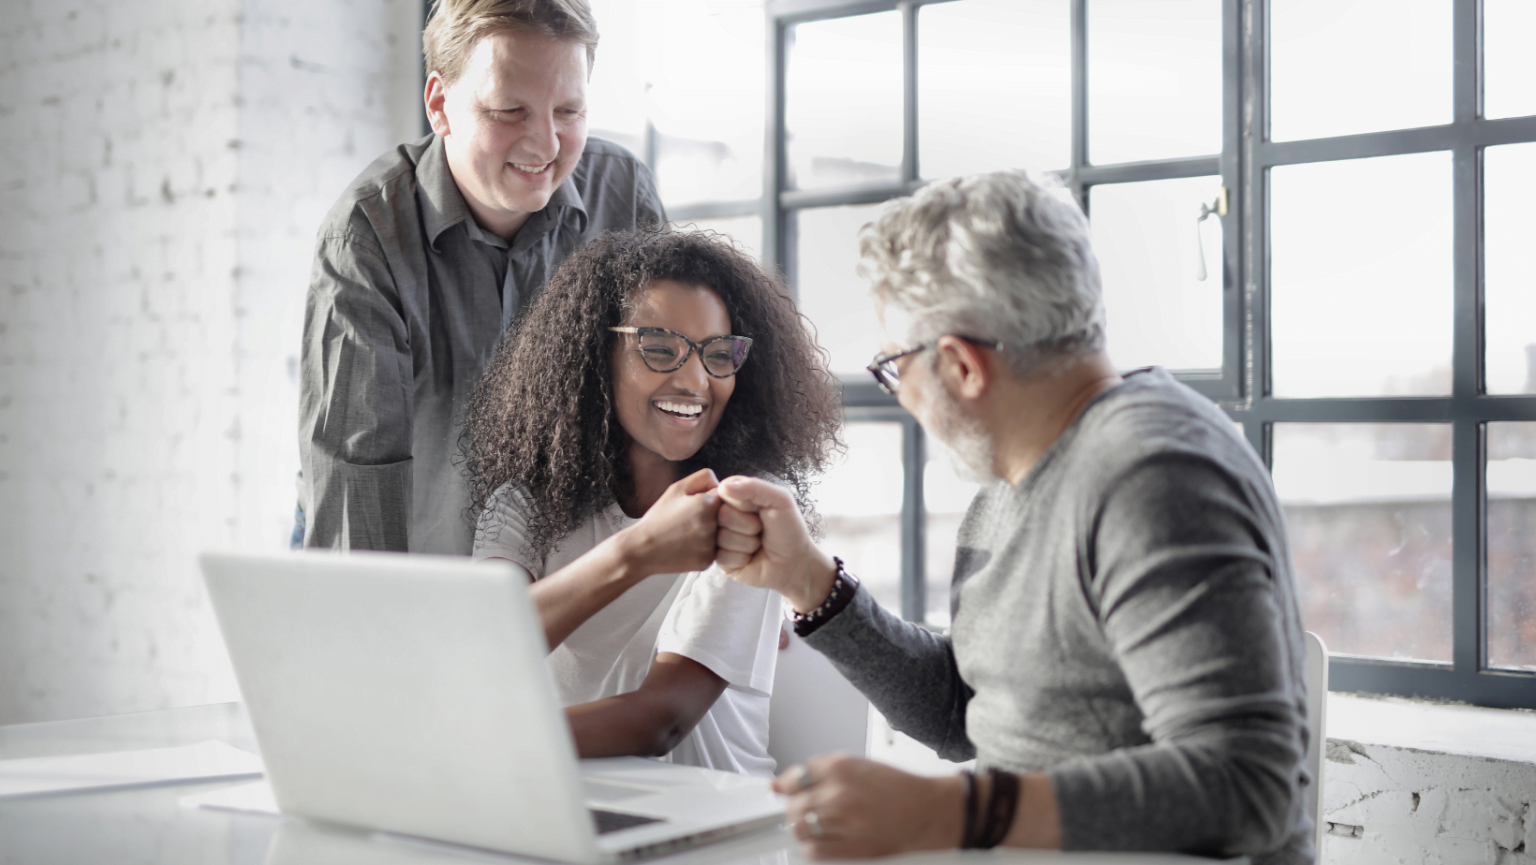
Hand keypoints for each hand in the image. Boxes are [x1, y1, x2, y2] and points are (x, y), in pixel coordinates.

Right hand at [618, 468, 721, 577]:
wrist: (642, 549)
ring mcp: (712, 546)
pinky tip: (687, 545)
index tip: (694, 505)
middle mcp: (714, 525)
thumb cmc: (659, 517)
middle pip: (726, 516)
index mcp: (708, 504)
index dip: (709, 498)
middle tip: (690, 520)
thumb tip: (721, 484)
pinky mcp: (708, 561)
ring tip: (687, 533)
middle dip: (712, 515)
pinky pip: (714, 550)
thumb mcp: (677, 488)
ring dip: (710, 532)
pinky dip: (704, 547)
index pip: (725, 496)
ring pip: (721, 533)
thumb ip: (703, 478)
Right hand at [714, 476, 835, 612]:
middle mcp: (726, 517)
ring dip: (747, 543)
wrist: (795, 562)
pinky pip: (722, 557)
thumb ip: (754, 487)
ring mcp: (722, 538)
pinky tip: (751, 558)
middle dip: (748, 524)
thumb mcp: (780, 500)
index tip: (759, 509)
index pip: (725, 492)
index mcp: (737, 498)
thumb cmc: (789, 529)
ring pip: (723, 537)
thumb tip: (723, 487)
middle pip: (722, 515)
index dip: (744, 503)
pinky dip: (742, 558)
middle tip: (761, 530)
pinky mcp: (722, 560)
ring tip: (759, 544)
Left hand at [773, 755, 963, 858]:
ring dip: (803, 827)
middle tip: (808, 809)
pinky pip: (814, 849)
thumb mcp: (857, 765)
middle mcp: (839, 792)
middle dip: (796, 808)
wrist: (926, 811)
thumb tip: (783, 783)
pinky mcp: (851, 847)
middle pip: (794, 804)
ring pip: (800, 827)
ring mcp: (844, 821)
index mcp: (841, 767)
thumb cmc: (897, 788)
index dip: (788, 786)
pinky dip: (811, 846)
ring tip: (817, 824)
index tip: (786, 791)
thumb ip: (820, 771)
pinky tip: (822, 840)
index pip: (796, 777)